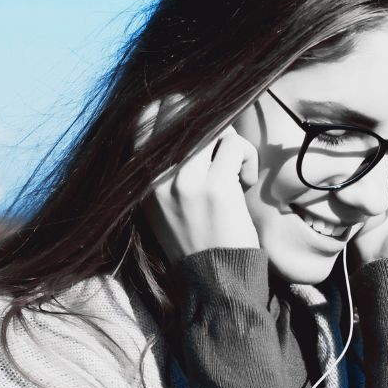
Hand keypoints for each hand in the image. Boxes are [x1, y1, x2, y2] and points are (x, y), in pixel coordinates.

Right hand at [135, 95, 259, 265]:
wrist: (213, 279)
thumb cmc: (195, 238)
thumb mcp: (162, 203)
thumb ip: (166, 166)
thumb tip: (187, 118)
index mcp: (141, 179)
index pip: (148, 115)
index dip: (178, 111)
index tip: (200, 131)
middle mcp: (157, 176)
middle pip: (179, 108)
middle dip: (207, 119)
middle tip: (220, 148)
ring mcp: (185, 181)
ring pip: (212, 125)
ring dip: (230, 141)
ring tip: (235, 169)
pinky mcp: (215, 187)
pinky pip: (235, 145)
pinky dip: (246, 159)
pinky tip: (245, 183)